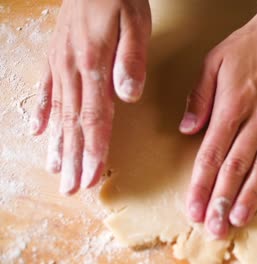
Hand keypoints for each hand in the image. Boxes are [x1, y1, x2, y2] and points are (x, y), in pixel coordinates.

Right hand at [30, 0, 151, 193]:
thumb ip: (130, 60)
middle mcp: (72, 70)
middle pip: (73, 123)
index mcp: (93, 65)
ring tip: (55, 169)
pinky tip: (37, 131)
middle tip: (73, 188)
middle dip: (74, 158)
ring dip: (57, 143)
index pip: (94, 117)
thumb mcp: (134, 23)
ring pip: (57, 112)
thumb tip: (127, 94)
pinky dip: (40, 113)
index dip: (94, 149)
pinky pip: (44, 89)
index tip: (92, 176)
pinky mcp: (55, 57)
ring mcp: (60, 64)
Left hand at [180, 0, 256, 238]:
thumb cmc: (249, 45)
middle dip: (224, 198)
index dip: (202, 183)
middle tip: (216, 227)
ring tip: (241, 218)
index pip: (213, 152)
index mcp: (232, 103)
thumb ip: (199, 97)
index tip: (194, 208)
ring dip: (253, 193)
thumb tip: (187, 130)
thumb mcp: (213, 61)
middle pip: (238, 164)